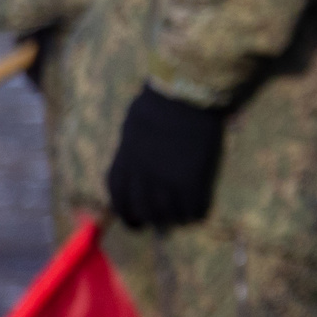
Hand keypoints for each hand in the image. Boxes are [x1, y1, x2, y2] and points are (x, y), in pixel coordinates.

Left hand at [107, 86, 228, 229]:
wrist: (186, 94)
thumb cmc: (159, 101)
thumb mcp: (133, 125)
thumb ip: (131, 149)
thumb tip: (133, 163)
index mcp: (125, 161)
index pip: (118, 197)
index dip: (125, 213)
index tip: (134, 219)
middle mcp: (142, 176)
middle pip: (143, 210)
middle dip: (150, 220)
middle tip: (159, 223)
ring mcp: (167, 179)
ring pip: (167, 214)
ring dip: (173, 219)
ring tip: (180, 218)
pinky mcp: (193, 179)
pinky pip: (193, 207)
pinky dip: (195, 213)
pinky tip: (198, 211)